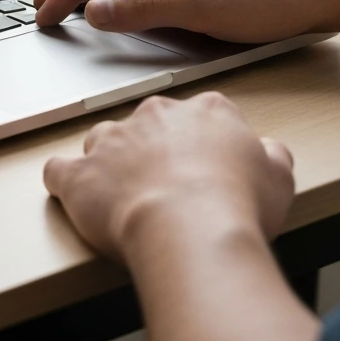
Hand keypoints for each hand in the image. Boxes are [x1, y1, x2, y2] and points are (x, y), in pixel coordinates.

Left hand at [43, 92, 294, 259]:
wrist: (191, 229)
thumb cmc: (237, 206)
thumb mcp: (279, 178)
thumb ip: (272, 156)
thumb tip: (268, 151)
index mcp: (205, 111)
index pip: (201, 116)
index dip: (202, 146)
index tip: (206, 170)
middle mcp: (154, 116)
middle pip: (148, 126)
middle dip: (154, 153)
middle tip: (170, 192)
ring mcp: (112, 141)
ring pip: (102, 142)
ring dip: (109, 164)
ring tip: (124, 199)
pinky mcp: (80, 174)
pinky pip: (60, 170)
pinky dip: (65, 183)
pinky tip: (74, 197)